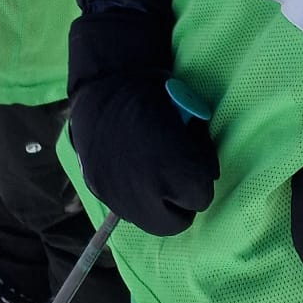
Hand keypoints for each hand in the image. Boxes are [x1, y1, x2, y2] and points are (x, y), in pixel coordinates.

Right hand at [67, 10, 218, 236]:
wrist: (103, 80)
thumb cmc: (154, 93)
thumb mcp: (191, 119)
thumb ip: (198, 151)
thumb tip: (204, 171)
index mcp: (177, 171)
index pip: (202, 197)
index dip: (199, 176)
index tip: (192, 158)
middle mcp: (148, 191)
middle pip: (175, 222)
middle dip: (179, 200)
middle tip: (175, 177)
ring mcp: (118, 195)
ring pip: (147, 220)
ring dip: (154, 203)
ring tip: (151, 175)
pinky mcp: (97, 190)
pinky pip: (123, 206)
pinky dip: (130, 195)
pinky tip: (130, 171)